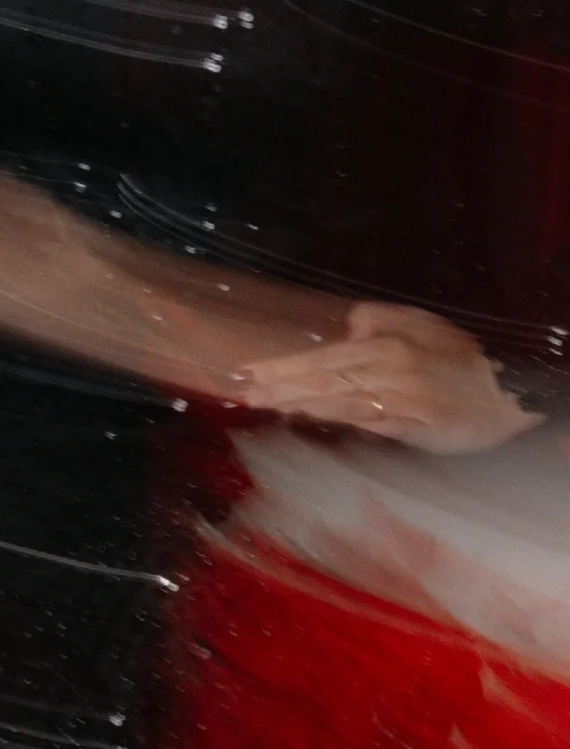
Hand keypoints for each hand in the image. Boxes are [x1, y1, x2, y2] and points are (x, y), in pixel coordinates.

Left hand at [240, 302, 541, 453]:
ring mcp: (399, 401)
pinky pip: (368, 424)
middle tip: (243, 393)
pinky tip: (312, 420)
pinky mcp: (413, 428)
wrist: (505, 388)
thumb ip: (375, 321)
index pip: (321, 356)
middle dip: (280, 387)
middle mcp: (386, 370)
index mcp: (384, 343)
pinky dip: (338, 422)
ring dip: (300, 405)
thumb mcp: (417, 322)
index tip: (250, 371)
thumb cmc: (458, 354)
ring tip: (267, 406)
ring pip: (338, 403)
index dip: (283, 365)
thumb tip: (342, 333)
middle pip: (321, 380)